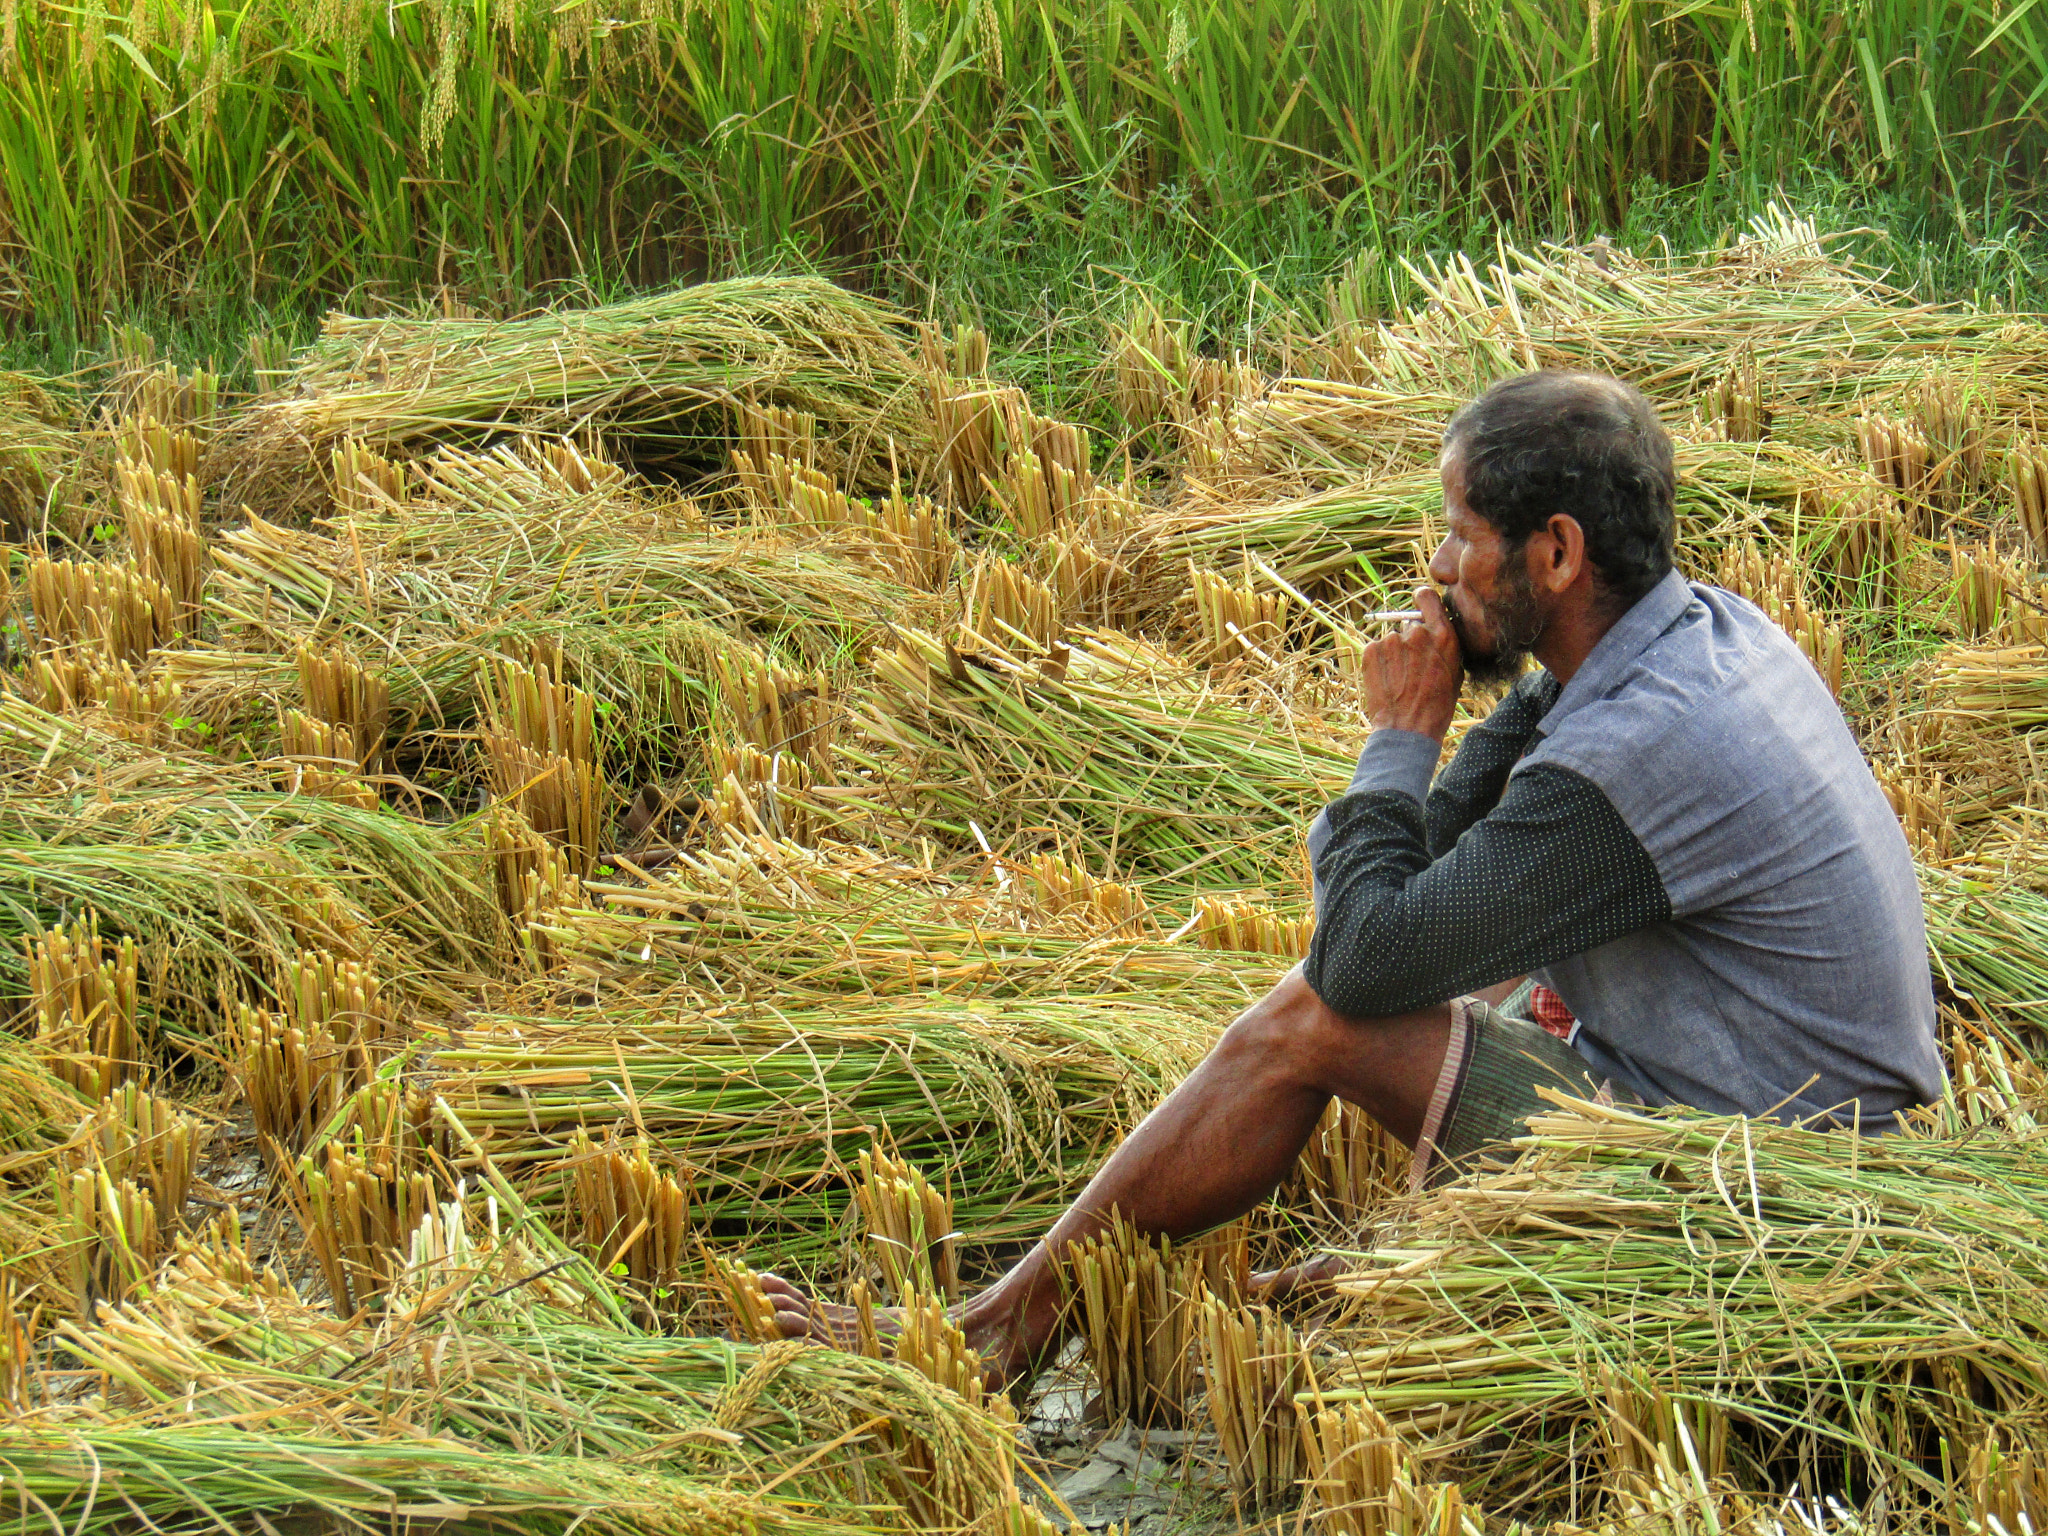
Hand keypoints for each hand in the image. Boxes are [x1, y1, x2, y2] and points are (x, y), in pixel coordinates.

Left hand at [1359, 587, 1461, 740]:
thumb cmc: (1436, 706)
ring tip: (1400, 679)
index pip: (1427, 597)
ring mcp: (1391, 641)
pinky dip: (1379, 661)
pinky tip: (1387, 681)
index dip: (1421, 600)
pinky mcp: (1371, 651)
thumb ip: (1445, 645)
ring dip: (1394, 653)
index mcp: (1442, 635)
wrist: (1408, 728)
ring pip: (1391, 639)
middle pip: (1408, 624)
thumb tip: (1436, 630)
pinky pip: (1375, 649)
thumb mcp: (1455, 672)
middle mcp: (1416, 632)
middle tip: (1411, 666)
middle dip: (1409, 639)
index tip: (1418, 604)